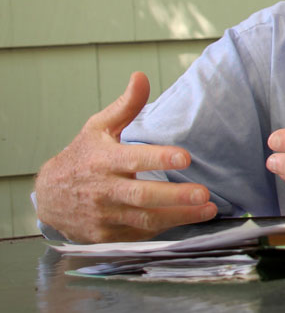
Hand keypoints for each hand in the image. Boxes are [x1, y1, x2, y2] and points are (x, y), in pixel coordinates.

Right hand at [33, 73, 216, 242]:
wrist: (49, 196)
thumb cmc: (81, 158)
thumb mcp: (98, 128)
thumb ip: (125, 106)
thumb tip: (142, 77)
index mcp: (104, 160)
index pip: (134, 158)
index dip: (159, 159)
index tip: (185, 158)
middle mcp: (104, 190)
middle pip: (142, 195)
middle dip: (175, 196)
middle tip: (203, 194)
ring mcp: (104, 215)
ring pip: (144, 219)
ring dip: (178, 216)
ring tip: (208, 210)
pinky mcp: (106, 236)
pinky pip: (138, 234)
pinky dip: (163, 229)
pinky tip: (187, 220)